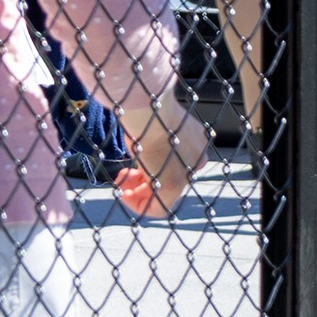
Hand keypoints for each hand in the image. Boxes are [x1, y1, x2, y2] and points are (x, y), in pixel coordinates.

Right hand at [114, 99, 210, 218]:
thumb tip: (141, 123)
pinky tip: (124, 194)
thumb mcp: (156, 118)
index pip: (176, 160)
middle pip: (169, 176)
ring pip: (163, 193)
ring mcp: (186, 173)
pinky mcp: (174, 186)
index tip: (134, 160)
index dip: (152, 163)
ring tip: (121, 184)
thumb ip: (155, 128)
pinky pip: (159, 208)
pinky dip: (139, 205)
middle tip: (124, 176)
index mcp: (196, 140)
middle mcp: (196, 158)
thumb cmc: (149, 107)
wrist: (150, 109)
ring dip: (138, 192)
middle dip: (143, 179)